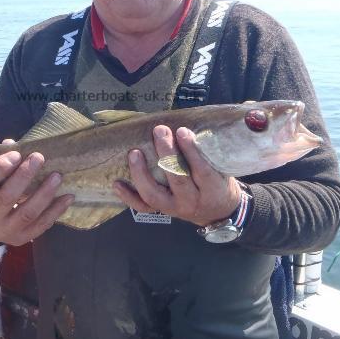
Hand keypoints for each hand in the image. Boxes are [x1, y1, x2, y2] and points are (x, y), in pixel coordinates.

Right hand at [0, 147, 74, 245]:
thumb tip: (13, 143)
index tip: (16, 154)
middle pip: (7, 197)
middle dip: (25, 176)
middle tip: (39, 157)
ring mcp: (5, 231)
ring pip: (27, 213)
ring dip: (44, 193)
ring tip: (57, 176)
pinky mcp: (22, 238)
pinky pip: (41, 225)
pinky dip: (56, 210)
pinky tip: (67, 196)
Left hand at [114, 126, 240, 226]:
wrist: (217, 212)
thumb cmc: (219, 183)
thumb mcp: (222, 169)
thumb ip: (207, 153)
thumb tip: (186, 126)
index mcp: (212, 190)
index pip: (202, 170)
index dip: (191, 151)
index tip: (182, 131)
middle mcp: (191, 201)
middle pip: (177, 179)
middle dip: (166, 154)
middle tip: (160, 131)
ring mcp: (174, 209)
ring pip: (154, 195)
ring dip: (141, 173)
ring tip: (134, 153)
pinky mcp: (161, 211)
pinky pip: (142, 207)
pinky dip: (128, 196)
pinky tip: (117, 183)